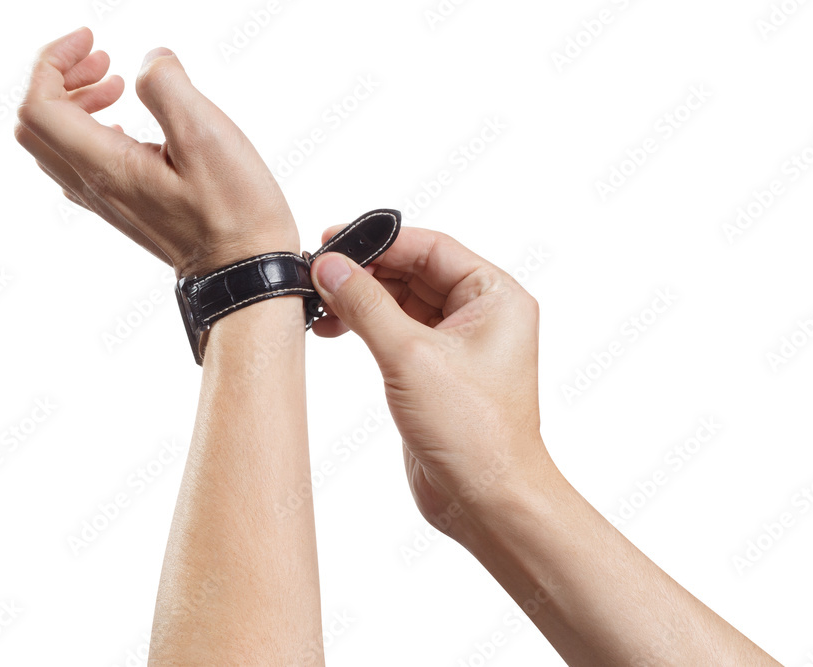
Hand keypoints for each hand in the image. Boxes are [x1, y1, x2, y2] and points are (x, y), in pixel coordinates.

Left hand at [14, 27, 297, 276]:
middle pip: (36, 124)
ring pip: (55, 144)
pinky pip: (80, 165)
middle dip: (59, 78)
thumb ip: (166, 86)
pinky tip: (126, 126)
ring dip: (74, 103)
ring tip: (117, 85)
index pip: (38, 104)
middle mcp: (96, 187)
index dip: (53, 61)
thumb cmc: (235, 213)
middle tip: (104, 61)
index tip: (93, 41)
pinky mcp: (126, 210)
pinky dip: (89, 131)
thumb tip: (149, 63)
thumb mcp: (207, 135)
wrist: (244, 274)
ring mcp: (108, 203)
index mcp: (105, 166)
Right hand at [309, 227, 549, 540]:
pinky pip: (396, 332)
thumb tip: (330, 266)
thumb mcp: (410, 357)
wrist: (485, 500)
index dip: (379, 242)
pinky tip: (335, 328)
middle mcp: (481, 314)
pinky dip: (366, 327)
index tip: (332, 242)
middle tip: (317, 274)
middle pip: (413, 272)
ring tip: (318, 306)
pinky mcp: (435, 371)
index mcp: (495, 297)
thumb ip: (367, 305)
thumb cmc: (473, 432)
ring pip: (401, 302)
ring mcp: (458, 344)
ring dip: (360, 301)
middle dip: (365, 273)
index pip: (430, 248)